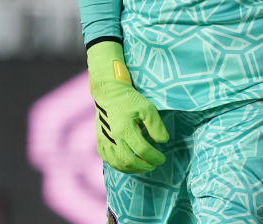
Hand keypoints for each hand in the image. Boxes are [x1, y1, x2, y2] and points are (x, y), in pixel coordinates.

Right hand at [87, 41, 168, 172]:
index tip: (162, 158)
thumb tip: (162, 142)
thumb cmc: (130, 100)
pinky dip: (120, 166)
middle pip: (129, 161)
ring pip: (117, 164)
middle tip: (154, 164)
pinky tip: (129, 164)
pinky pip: (108, 160)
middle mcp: (113, 138)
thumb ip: (156, 126)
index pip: (142, 150)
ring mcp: (104, 141)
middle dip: (144, 166)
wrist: (109, 93)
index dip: (154, 157)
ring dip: (132, 169)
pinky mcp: (99, 142)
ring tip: (143, 166)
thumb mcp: (148, 108)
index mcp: (125, 129)